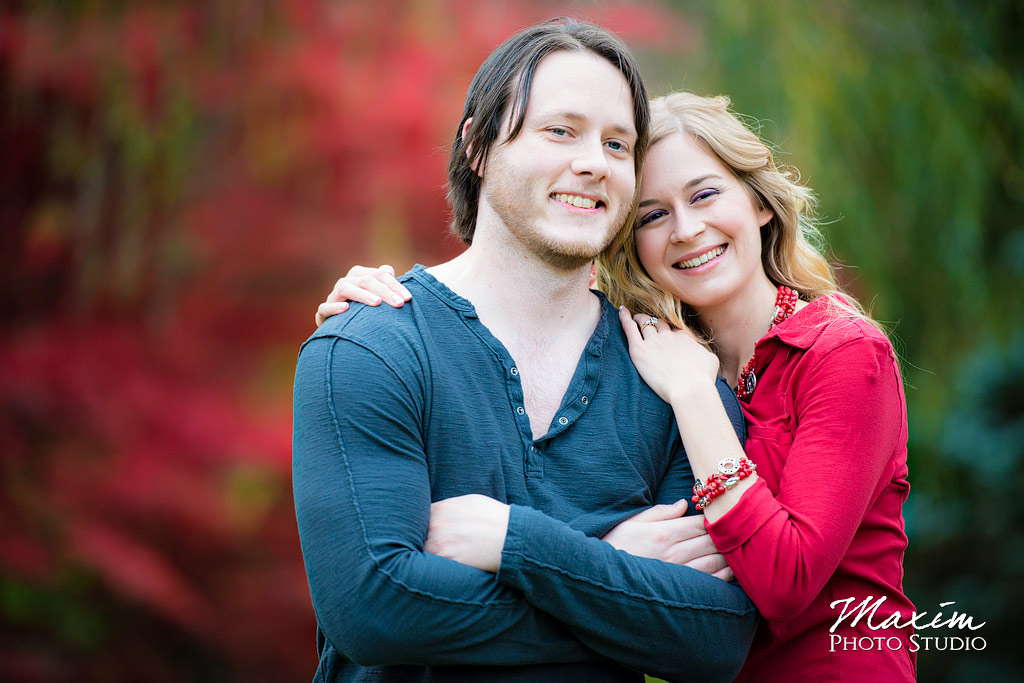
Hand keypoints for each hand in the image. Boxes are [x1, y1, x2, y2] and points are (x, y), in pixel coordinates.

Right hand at [315, 264, 411, 326]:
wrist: (341, 330)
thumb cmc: (365, 311)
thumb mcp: (378, 297)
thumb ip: (385, 284)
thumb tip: (390, 270)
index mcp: (360, 275)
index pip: (380, 274)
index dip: (395, 285)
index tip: (408, 298)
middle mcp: (346, 282)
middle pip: (366, 280)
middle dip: (384, 291)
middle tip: (399, 304)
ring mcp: (333, 296)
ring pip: (345, 288)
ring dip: (362, 295)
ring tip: (376, 303)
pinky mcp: (323, 313)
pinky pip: (325, 307)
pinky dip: (334, 307)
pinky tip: (346, 309)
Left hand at [424, 494, 509, 572]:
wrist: (514, 537)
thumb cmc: (495, 518)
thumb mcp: (470, 502)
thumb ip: (448, 507)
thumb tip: (435, 514)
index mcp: (441, 509)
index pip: (416, 518)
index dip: (418, 527)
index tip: (422, 534)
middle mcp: (437, 525)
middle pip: (416, 536)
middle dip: (421, 541)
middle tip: (424, 549)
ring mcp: (441, 544)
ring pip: (422, 552)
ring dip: (425, 557)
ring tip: (431, 562)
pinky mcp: (449, 562)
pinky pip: (432, 566)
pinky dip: (434, 569)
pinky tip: (441, 569)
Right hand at [602, 499, 734, 581]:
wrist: (600, 580)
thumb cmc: (614, 547)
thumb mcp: (631, 522)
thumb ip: (660, 512)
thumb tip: (684, 503)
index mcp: (662, 533)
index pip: (700, 522)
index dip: (714, 517)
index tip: (721, 514)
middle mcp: (674, 553)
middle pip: (712, 540)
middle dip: (726, 533)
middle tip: (736, 529)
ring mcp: (679, 574)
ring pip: (716, 561)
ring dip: (729, 554)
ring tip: (736, 548)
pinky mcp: (682, 592)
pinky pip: (712, 583)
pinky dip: (726, 575)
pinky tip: (731, 570)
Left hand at [618, 308, 719, 403]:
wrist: (690, 388)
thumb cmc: (703, 379)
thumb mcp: (711, 361)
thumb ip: (705, 353)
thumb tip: (704, 354)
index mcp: (684, 338)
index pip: (675, 331)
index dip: (671, 333)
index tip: (668, 338)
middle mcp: (668, 336)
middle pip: (659, 323)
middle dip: (654, 322)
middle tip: (648, 323)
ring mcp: (653, 341)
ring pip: (644, 322)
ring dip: (639, 318)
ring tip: (634, 318)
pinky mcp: (639, 350)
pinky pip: (629, 328)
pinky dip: (624, 318)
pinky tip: (621, 310)